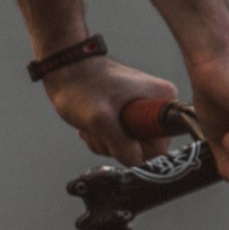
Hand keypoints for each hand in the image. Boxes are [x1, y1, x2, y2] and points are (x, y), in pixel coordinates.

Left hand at [44, 55, 185, 165]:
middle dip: (117, 145)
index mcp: (164, 98)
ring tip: (92, 122)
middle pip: (144, 147)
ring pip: (129, 146)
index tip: (117, 130)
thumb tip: (136, 161)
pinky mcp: (129, 114)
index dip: (136, 146)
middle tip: (99, 128)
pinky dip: (101, 137)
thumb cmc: (81, 86)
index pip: (161, 145)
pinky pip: (119, 140)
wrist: (64, 68)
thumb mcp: (101, 120)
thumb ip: (122, 145)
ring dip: (105, 141)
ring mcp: (143, 109)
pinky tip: (90, 122)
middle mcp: (158, 104)